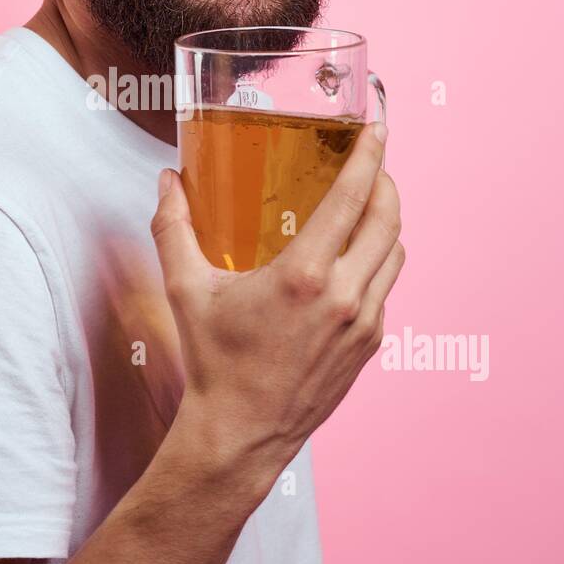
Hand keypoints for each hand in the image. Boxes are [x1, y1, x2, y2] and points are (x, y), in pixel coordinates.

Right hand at [151, 121, 404, 486]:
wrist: (240, 434)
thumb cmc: (213, 364)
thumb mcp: (186, 290)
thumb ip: (174, 228)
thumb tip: (168, 182)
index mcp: (305, 276)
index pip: (353, 198)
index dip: (370, 156)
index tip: (376, 129)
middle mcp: (345, 297)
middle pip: (388, 219)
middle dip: (384, 181)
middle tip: (368, 162)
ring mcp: (364, 324)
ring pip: (395, 253)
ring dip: (385, 221)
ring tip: (363, 205)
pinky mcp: (369, 345)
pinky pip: (385, 288)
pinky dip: (377, 261)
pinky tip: (351, 258)